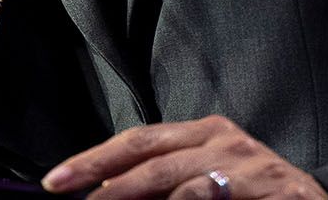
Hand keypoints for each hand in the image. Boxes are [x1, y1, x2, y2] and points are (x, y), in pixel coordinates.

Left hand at [41, 116, 327, 198]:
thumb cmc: (252, 197)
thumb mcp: (204, 182)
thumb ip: (162, 187)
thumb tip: (101, 194)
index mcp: (203, 134)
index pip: (139, 140)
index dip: (96, 159)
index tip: (57, 181)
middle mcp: (223, 140)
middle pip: (151, 154)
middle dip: (103, 176)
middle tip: (67, 192)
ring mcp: (247, 164)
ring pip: (180, 180)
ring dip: (136, 196)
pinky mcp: (269, 188)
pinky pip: (211, 198)